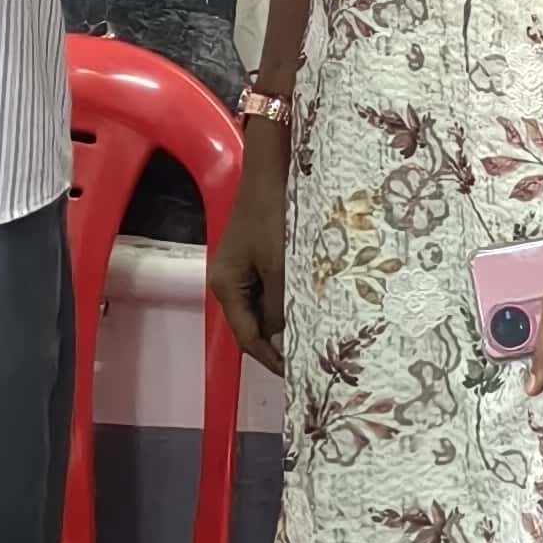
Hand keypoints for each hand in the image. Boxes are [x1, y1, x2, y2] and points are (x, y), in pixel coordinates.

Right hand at [210, 130, 291, 363]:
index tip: (296, 374)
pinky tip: (314, 306)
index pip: (247, 337)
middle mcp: (230, 282)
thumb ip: (282, 306)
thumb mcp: (280, 265)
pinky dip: (290, 300)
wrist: (273, 168)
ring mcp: (243, 269)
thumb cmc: (274, 215)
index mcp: (226, 286)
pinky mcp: (258, 256)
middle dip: (281, 342)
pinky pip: (273, 288)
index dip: (271, 358)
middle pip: (255, 324)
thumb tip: (285, 338)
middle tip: (312, 361)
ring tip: (317, 338)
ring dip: (289, 321)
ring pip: (266, 307)